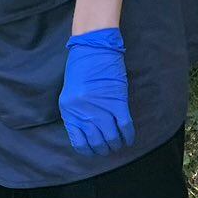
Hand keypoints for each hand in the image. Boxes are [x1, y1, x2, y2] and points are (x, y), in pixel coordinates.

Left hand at [62, 28, 134, 154]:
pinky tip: (128, 139)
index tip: (94, 150)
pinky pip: (125, 126)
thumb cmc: (81, 67)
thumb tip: (87, 133)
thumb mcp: (71, 93)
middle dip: (104, 149)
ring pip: (112, 137)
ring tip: (118, 145)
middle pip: (97, 142)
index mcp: (69, 111)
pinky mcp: (117, 102)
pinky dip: (128, 136)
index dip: (89, 150)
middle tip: (108, 149)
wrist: (93, 47)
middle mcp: (84, 112)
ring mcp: (101, 108)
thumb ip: (77, 113)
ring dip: (116, 144)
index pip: (79, 142)